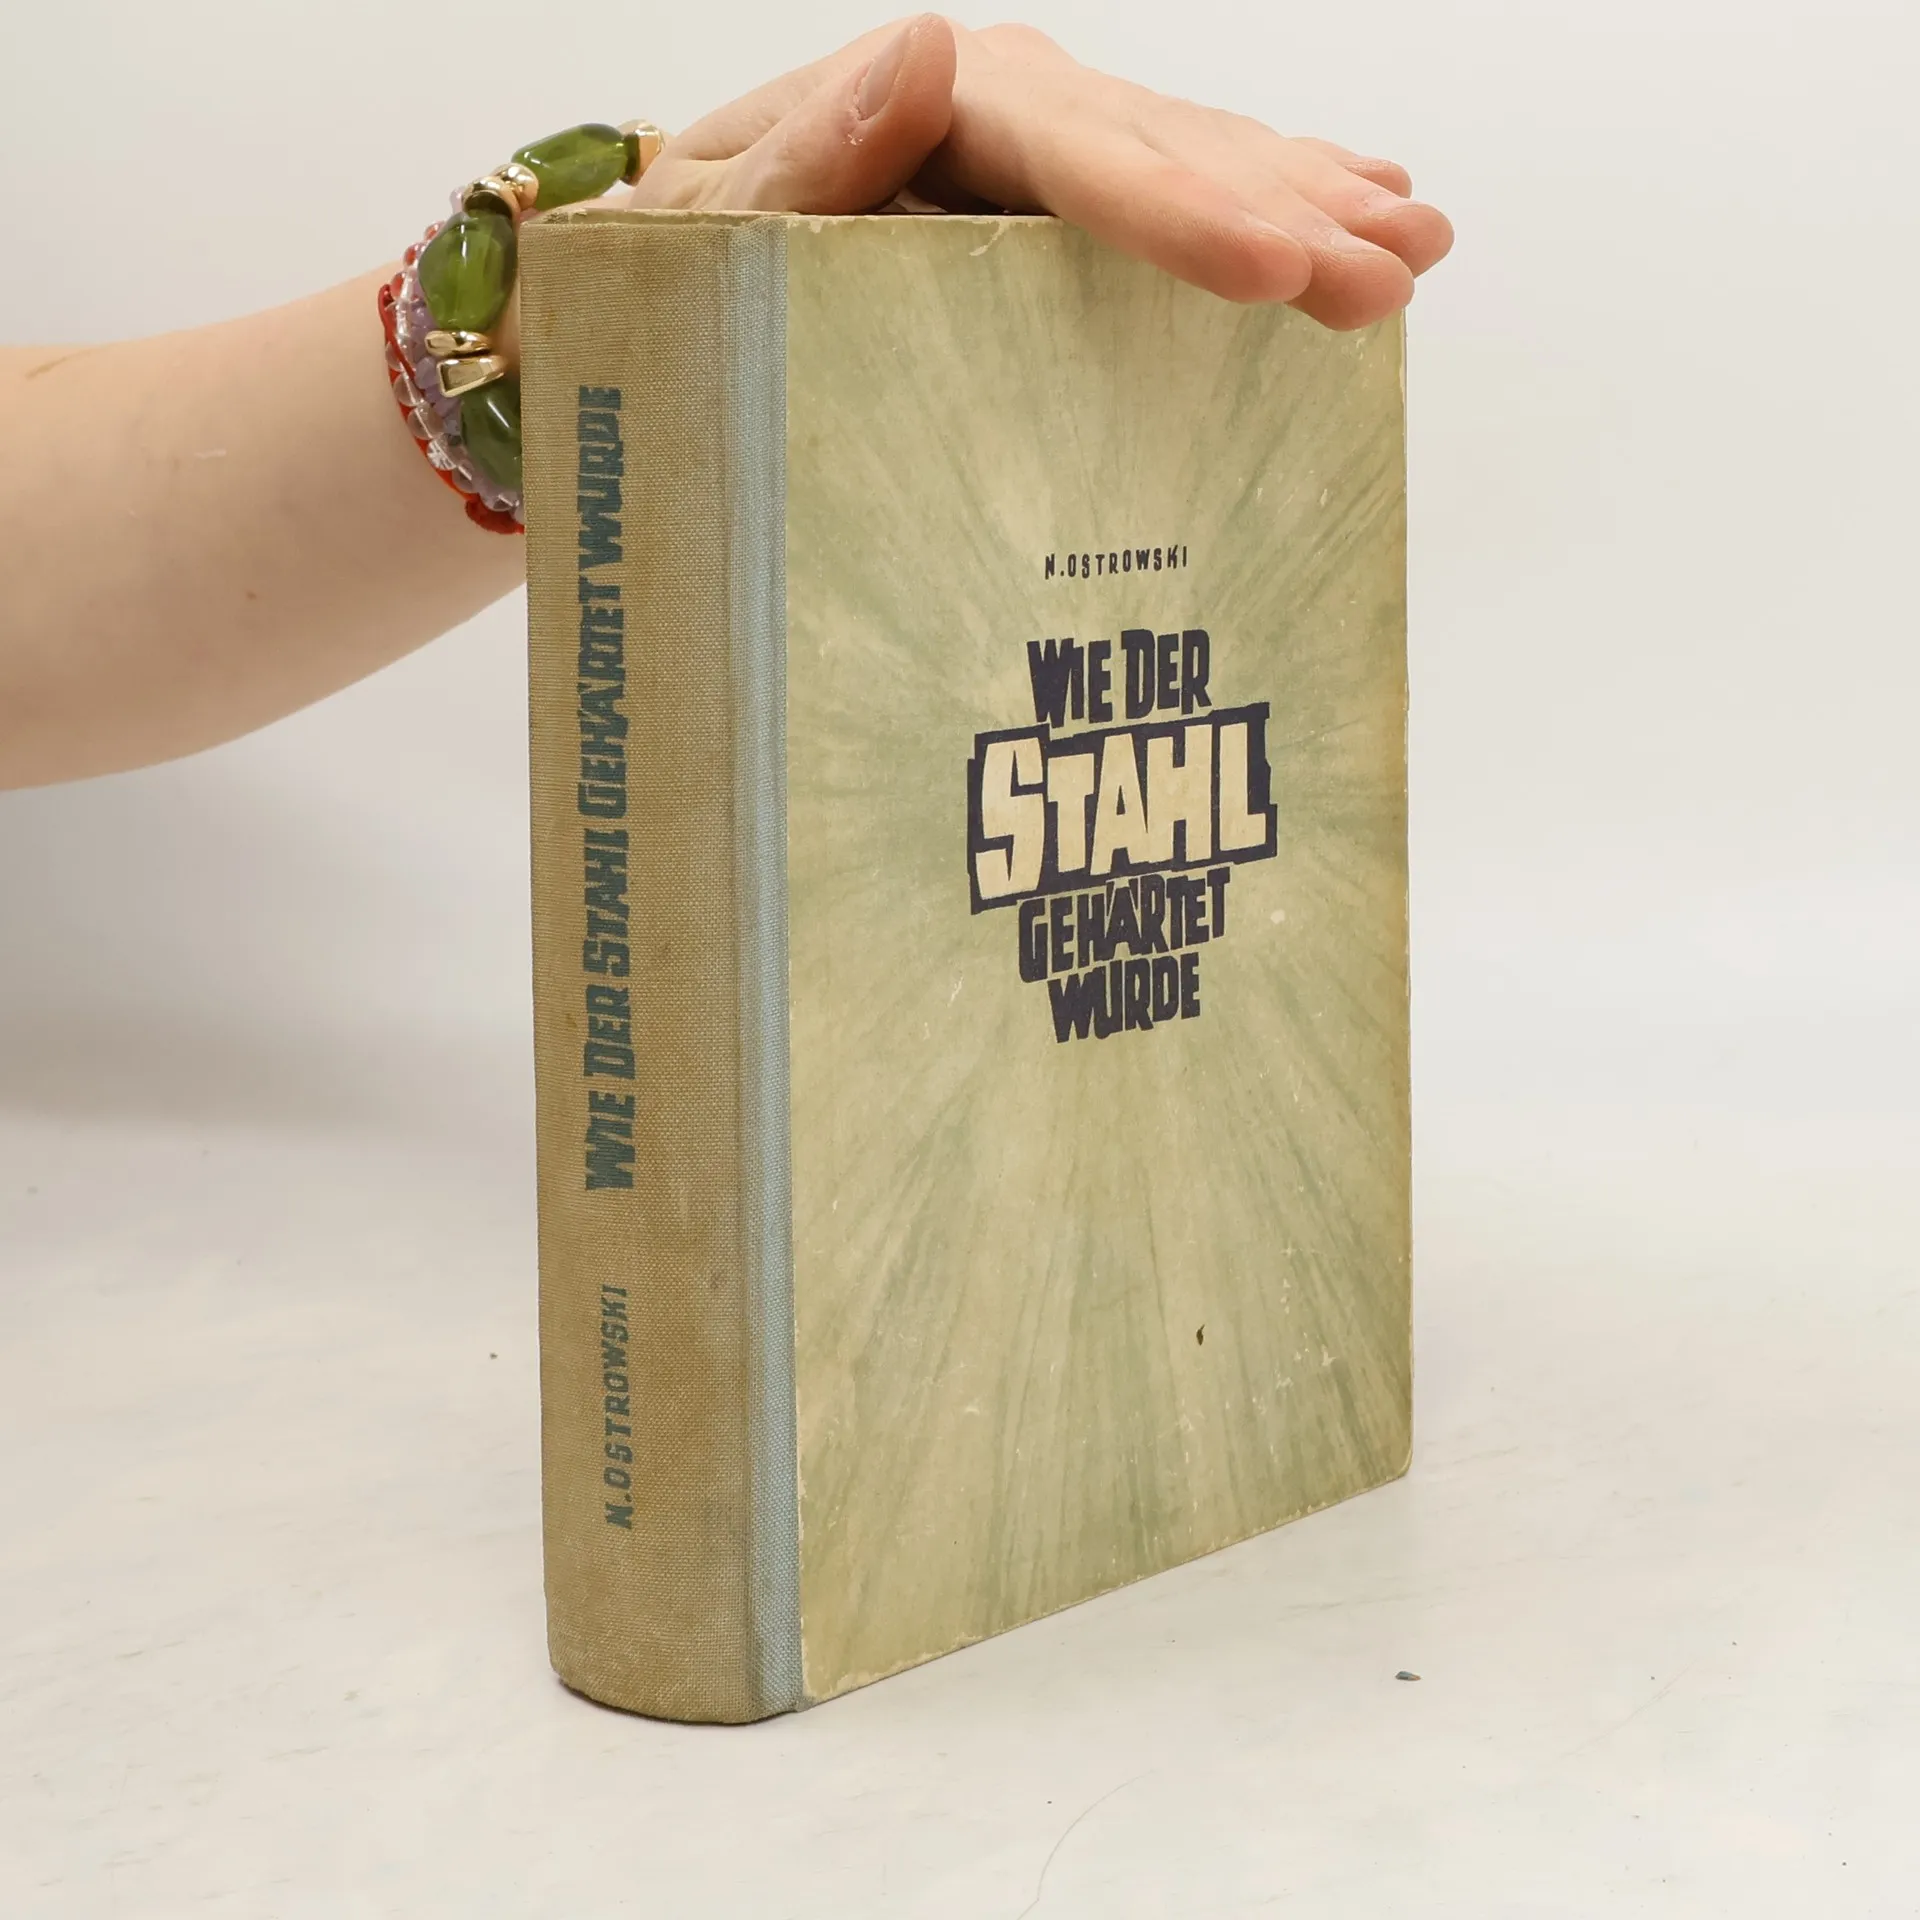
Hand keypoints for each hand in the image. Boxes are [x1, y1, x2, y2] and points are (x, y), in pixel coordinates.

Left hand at [628, 15, 1451, 330]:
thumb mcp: (704, 225)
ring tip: (1414, 246)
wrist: (663, 273)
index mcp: (919, 104)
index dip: (1182, 212)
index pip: (1074, 155)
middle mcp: (993, 103)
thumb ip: (810, 154)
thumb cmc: (679, 264)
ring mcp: (1033, 145)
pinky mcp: (1049, 195)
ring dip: (1310, 201)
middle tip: (1393, 277)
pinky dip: (1267, 194)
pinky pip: (1176, 183)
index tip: (1274, 270)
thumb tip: (930, 51)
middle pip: (1162, 151)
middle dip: (1285, 216)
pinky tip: (1350, 205)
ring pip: (1193, 157)